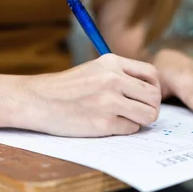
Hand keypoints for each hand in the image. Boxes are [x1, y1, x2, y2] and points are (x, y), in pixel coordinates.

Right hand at [20, 54, 161, 136]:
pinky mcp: (104, 123)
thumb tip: (150, 91)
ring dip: (140, 119)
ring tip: (125, 118)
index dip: (153, 88)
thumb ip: (120, 74)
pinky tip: (108, 124)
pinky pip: (131, 129)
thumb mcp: (94, 69)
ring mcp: (109, 102)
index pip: (152, 75)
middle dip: (150, 107)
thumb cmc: (66, 88)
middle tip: (139, 111)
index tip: (145, 96)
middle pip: (154, 96)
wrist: (38, 101)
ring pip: (148, 114)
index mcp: (111, 62)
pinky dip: (124, 129)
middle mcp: (112, 79)